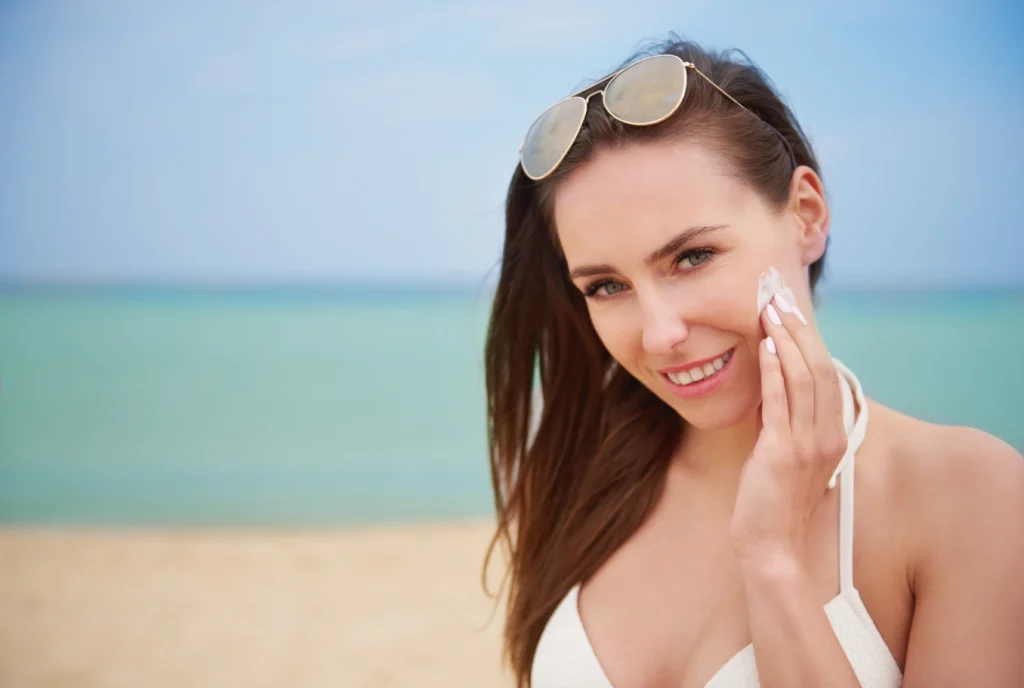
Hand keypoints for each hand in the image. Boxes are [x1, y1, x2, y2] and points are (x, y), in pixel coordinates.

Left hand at [729, 293, 848, 564]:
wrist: (771, 546)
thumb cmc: (775, 501)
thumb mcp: (790, 455)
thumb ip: (789, 421)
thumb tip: (773, 384)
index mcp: (834, 434)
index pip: (827, 374)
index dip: (810, 339)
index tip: (792, 309)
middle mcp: (827, 435)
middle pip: (819, 367)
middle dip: (798, 329)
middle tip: (779, 296)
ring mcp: (807, 444)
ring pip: (803, 378)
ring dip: (784, 341)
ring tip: (769, 311)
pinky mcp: (782, 452)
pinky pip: (780, 403)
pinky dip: (772, 371)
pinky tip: (762, 346)